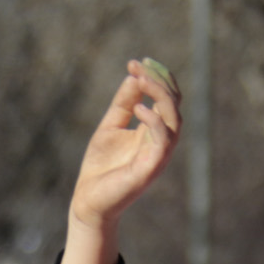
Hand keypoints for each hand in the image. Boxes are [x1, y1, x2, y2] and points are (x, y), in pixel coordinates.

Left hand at [62, 60, 181, 263]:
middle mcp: (161, 141)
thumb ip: (123, 103)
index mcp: (153, 131)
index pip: (166, 98)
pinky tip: (139, 108)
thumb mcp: (110, 126)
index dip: (156, 77)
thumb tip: (134, 76)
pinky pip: (163, 141)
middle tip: (139, 66)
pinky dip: (155, 121)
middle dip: (159, 81)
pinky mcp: (151, 168)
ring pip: (174, 119)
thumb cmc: (101, 167)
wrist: (89, 201)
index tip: (135, 62)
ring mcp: (158, 155)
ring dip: (161, 95)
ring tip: (142, 79)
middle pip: (174, 104)